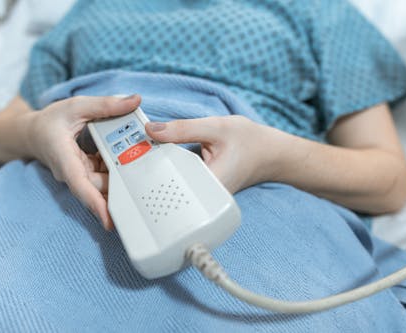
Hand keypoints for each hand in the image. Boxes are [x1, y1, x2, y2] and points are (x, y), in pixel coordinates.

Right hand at [26, 95, 140, 229]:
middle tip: (145, 183)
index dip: (96, 204)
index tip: (110, 221)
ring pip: (104, 182)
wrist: (32, 133)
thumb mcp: (77, 106)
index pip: (81, 186)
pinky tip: (129, 157)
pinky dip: (116, 166)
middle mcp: (72, 173)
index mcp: (65, 159)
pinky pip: (104, 174)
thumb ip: (105, 104)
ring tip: (141, 164)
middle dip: (120, 183)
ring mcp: (80, 175)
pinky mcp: (87, 173)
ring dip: (121, 173)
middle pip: (99, 185)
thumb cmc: (50, 120)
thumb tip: (135, 100)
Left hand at [145, 115, 283, 193]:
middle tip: (136, 146)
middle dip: (150, 163)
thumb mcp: (216, 128)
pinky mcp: (200, 188)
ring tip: (146, 147)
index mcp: (206, 187)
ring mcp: (201, 194)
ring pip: (171, 180)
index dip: (147, 165)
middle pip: (165, 182)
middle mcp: (202, 197)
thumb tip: (151, 130)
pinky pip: (179, 176)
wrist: (271, 154)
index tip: (133, 151)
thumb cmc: (250, 142)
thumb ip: (183, 129)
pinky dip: (170, 163)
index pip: (166, 179)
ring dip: (159, 162)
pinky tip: (162, 151)